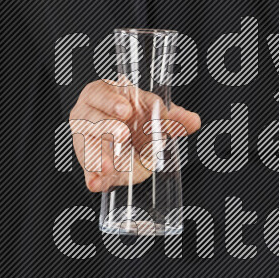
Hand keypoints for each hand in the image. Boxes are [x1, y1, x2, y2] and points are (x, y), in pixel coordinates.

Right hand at [69, 78, 200, 191]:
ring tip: (107, 167)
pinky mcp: (89, 163)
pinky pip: (88, 171)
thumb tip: (194, 121)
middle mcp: (86, 115)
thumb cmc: (133, 116)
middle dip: (107, 126)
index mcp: (100, 94)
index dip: (111, 101)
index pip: (100, 93)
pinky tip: (96, 184)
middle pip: (91, 119)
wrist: (122, 136)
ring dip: (96, 157)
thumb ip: (172, 116)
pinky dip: (92, 178)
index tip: (126, 110)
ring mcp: (84, 140)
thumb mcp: (151, 112)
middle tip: (123, 134)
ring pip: (86, 146)